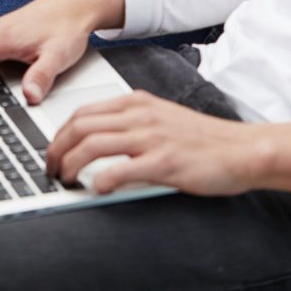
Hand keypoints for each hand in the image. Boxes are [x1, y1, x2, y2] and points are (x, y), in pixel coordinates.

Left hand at [46, 91, 263, 195]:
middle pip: (80, 126)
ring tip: (65, 180)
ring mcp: (151, 137)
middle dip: (57, 148)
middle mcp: (139, 115)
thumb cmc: (200, 137)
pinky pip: (121, 169)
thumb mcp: (158, 116)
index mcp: (135, 102)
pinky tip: (95, 188)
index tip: (52, 151)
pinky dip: (101, 179)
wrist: (239, 149)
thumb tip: (94, 137)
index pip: (82, 112)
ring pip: (93, 144)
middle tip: (51, 168)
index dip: (59, 133)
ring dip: (71, 164)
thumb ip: (128, 122)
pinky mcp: (164, 161)